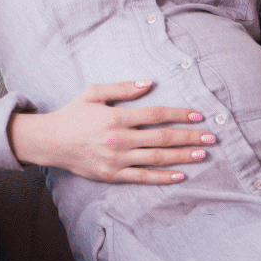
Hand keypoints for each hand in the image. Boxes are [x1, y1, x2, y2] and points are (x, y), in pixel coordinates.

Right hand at [7, 81, 215, 183]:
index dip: (179, 114)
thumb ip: (122, 88)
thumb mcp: (93, 93)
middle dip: (189, 137)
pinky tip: (180, 175)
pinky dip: (162, 177)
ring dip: (182, 157)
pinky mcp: (112, 175)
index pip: (156, 115)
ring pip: (156, 158)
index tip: (199, 115)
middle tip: (211, 137)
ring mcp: (116, 160)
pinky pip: (142, 177)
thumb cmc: (73, 114)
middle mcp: (118, 140)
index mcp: (116, 117)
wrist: (49, 142)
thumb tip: (149, 83)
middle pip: (162, 138)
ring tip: (202, 154)